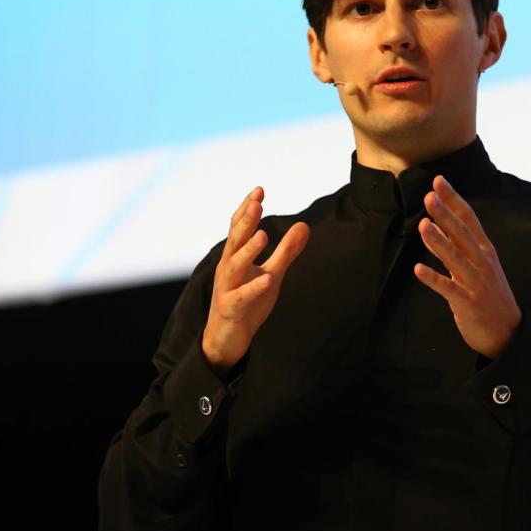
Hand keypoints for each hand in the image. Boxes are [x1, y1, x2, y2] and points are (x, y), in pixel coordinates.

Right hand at [202, 186, 309, 374]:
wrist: (226, 339)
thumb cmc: (247, 303)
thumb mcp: (272, 273)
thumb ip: (287, 251)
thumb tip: (304, 225)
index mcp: (235, 257)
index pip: (238, 228)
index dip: (247, 210)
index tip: (259, 190)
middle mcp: (227, 269)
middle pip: (235, 241)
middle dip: (246, 222)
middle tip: (257, 203)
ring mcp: (227, 289)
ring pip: (235, 266)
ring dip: (249, 250)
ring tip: (264, 235)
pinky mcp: (231, 309)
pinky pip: (241, 297)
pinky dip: (253, 288)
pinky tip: (267, 279)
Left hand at [414, 175, 520, 359]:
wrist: (508, 332)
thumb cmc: (489, 295)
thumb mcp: (477, 266)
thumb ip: (456, 248)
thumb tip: (436, 226)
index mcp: (485, 250)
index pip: (469, 218)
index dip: (454, 199)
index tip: (438, 181)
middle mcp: (482, 262)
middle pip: (462, 233)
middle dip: (445, 214)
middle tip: (430, 196)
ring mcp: (476, 282)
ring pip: (455, 257)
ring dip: (438, 241)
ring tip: (423, 225)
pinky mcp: (467, 303)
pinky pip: (448, 288)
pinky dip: (433, 278)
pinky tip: (418, 270)